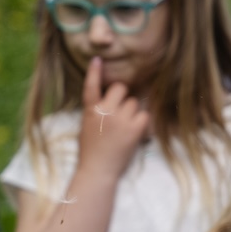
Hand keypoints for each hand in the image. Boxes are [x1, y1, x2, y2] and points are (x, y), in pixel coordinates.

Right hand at [76, 58, 150, 178]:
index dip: (94, 72)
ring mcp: (120, 119)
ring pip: (134, 102)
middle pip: (121, 88)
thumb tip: (108, 101)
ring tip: (125, 129)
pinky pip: (144, 115)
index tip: (97, 60)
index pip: (91, 87)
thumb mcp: (86, 127)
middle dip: (122, 96)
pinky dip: (142, 123)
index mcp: (90, 111)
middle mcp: (105, 111)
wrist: (97, 171)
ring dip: (132, 112)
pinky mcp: (134, 128)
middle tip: (120, 111)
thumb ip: (96, 112)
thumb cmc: (91, 152)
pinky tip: (134, 133)